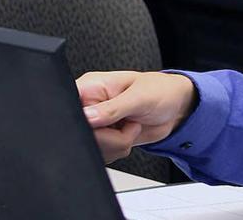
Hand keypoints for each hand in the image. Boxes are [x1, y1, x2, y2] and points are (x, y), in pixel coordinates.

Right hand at [77, 70, 197, 162]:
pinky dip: (116, 151)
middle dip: (106, 137)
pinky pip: (100, 156)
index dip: (77, 118)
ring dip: (115, 145)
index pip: (67, 104)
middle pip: (78, 133)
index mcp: (91, 87)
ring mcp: (94, 124)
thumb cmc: (161, 91)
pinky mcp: (102, 139)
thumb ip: (113, 108)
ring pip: (90, 148)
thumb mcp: (139, 96)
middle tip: (127, 124)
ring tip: (130, 127)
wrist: (175, 108)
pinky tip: (127, 136)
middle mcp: (88, 106)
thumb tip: (88, 117)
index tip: (97, 124)